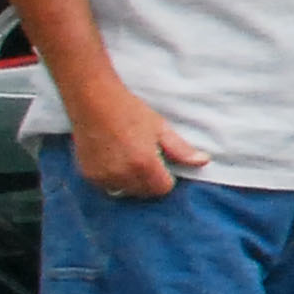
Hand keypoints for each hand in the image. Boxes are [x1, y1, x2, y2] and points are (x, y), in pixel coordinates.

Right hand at [70, 92, 209, 200]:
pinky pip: (107, 186)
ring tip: (129, 159)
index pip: (163, 189)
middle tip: (145, 158)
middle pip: (145, 192)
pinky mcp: (89, 175)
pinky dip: (113, 179)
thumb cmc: (129, 111)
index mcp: (144, 164)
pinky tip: (114, 160)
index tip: (162, 164)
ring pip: (125, 191)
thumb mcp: (160, 128)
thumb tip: (204, 161)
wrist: (93, 101)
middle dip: (149, 181)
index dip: (166, 178)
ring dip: (131, 182)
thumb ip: (182, 150)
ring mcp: (104, 177)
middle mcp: (123, 175)